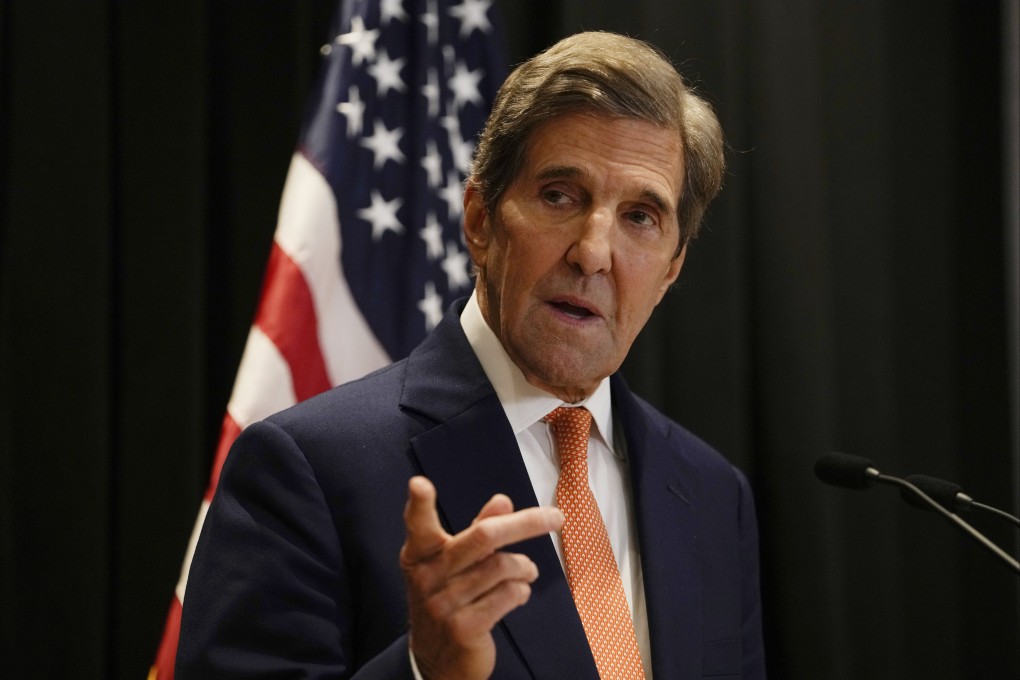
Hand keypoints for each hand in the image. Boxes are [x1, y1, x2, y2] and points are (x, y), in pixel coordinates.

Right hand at [400, 476, 563, 679]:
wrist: (436, 662)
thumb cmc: (449, 600)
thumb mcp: (454, 565)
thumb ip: (477, 530)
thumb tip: (502, 501)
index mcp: (419, 555)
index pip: (418, 525)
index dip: (418, 504)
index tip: (419, 484)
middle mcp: (427, 576)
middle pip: (483, 536)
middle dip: (526, 523)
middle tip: (556, 517)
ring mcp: (443, 604)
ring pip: (502, 566)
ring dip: (524, 567)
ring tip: (527, 572)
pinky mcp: (464, 628)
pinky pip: (508, 595)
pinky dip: (521, 591)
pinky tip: (519, 593)